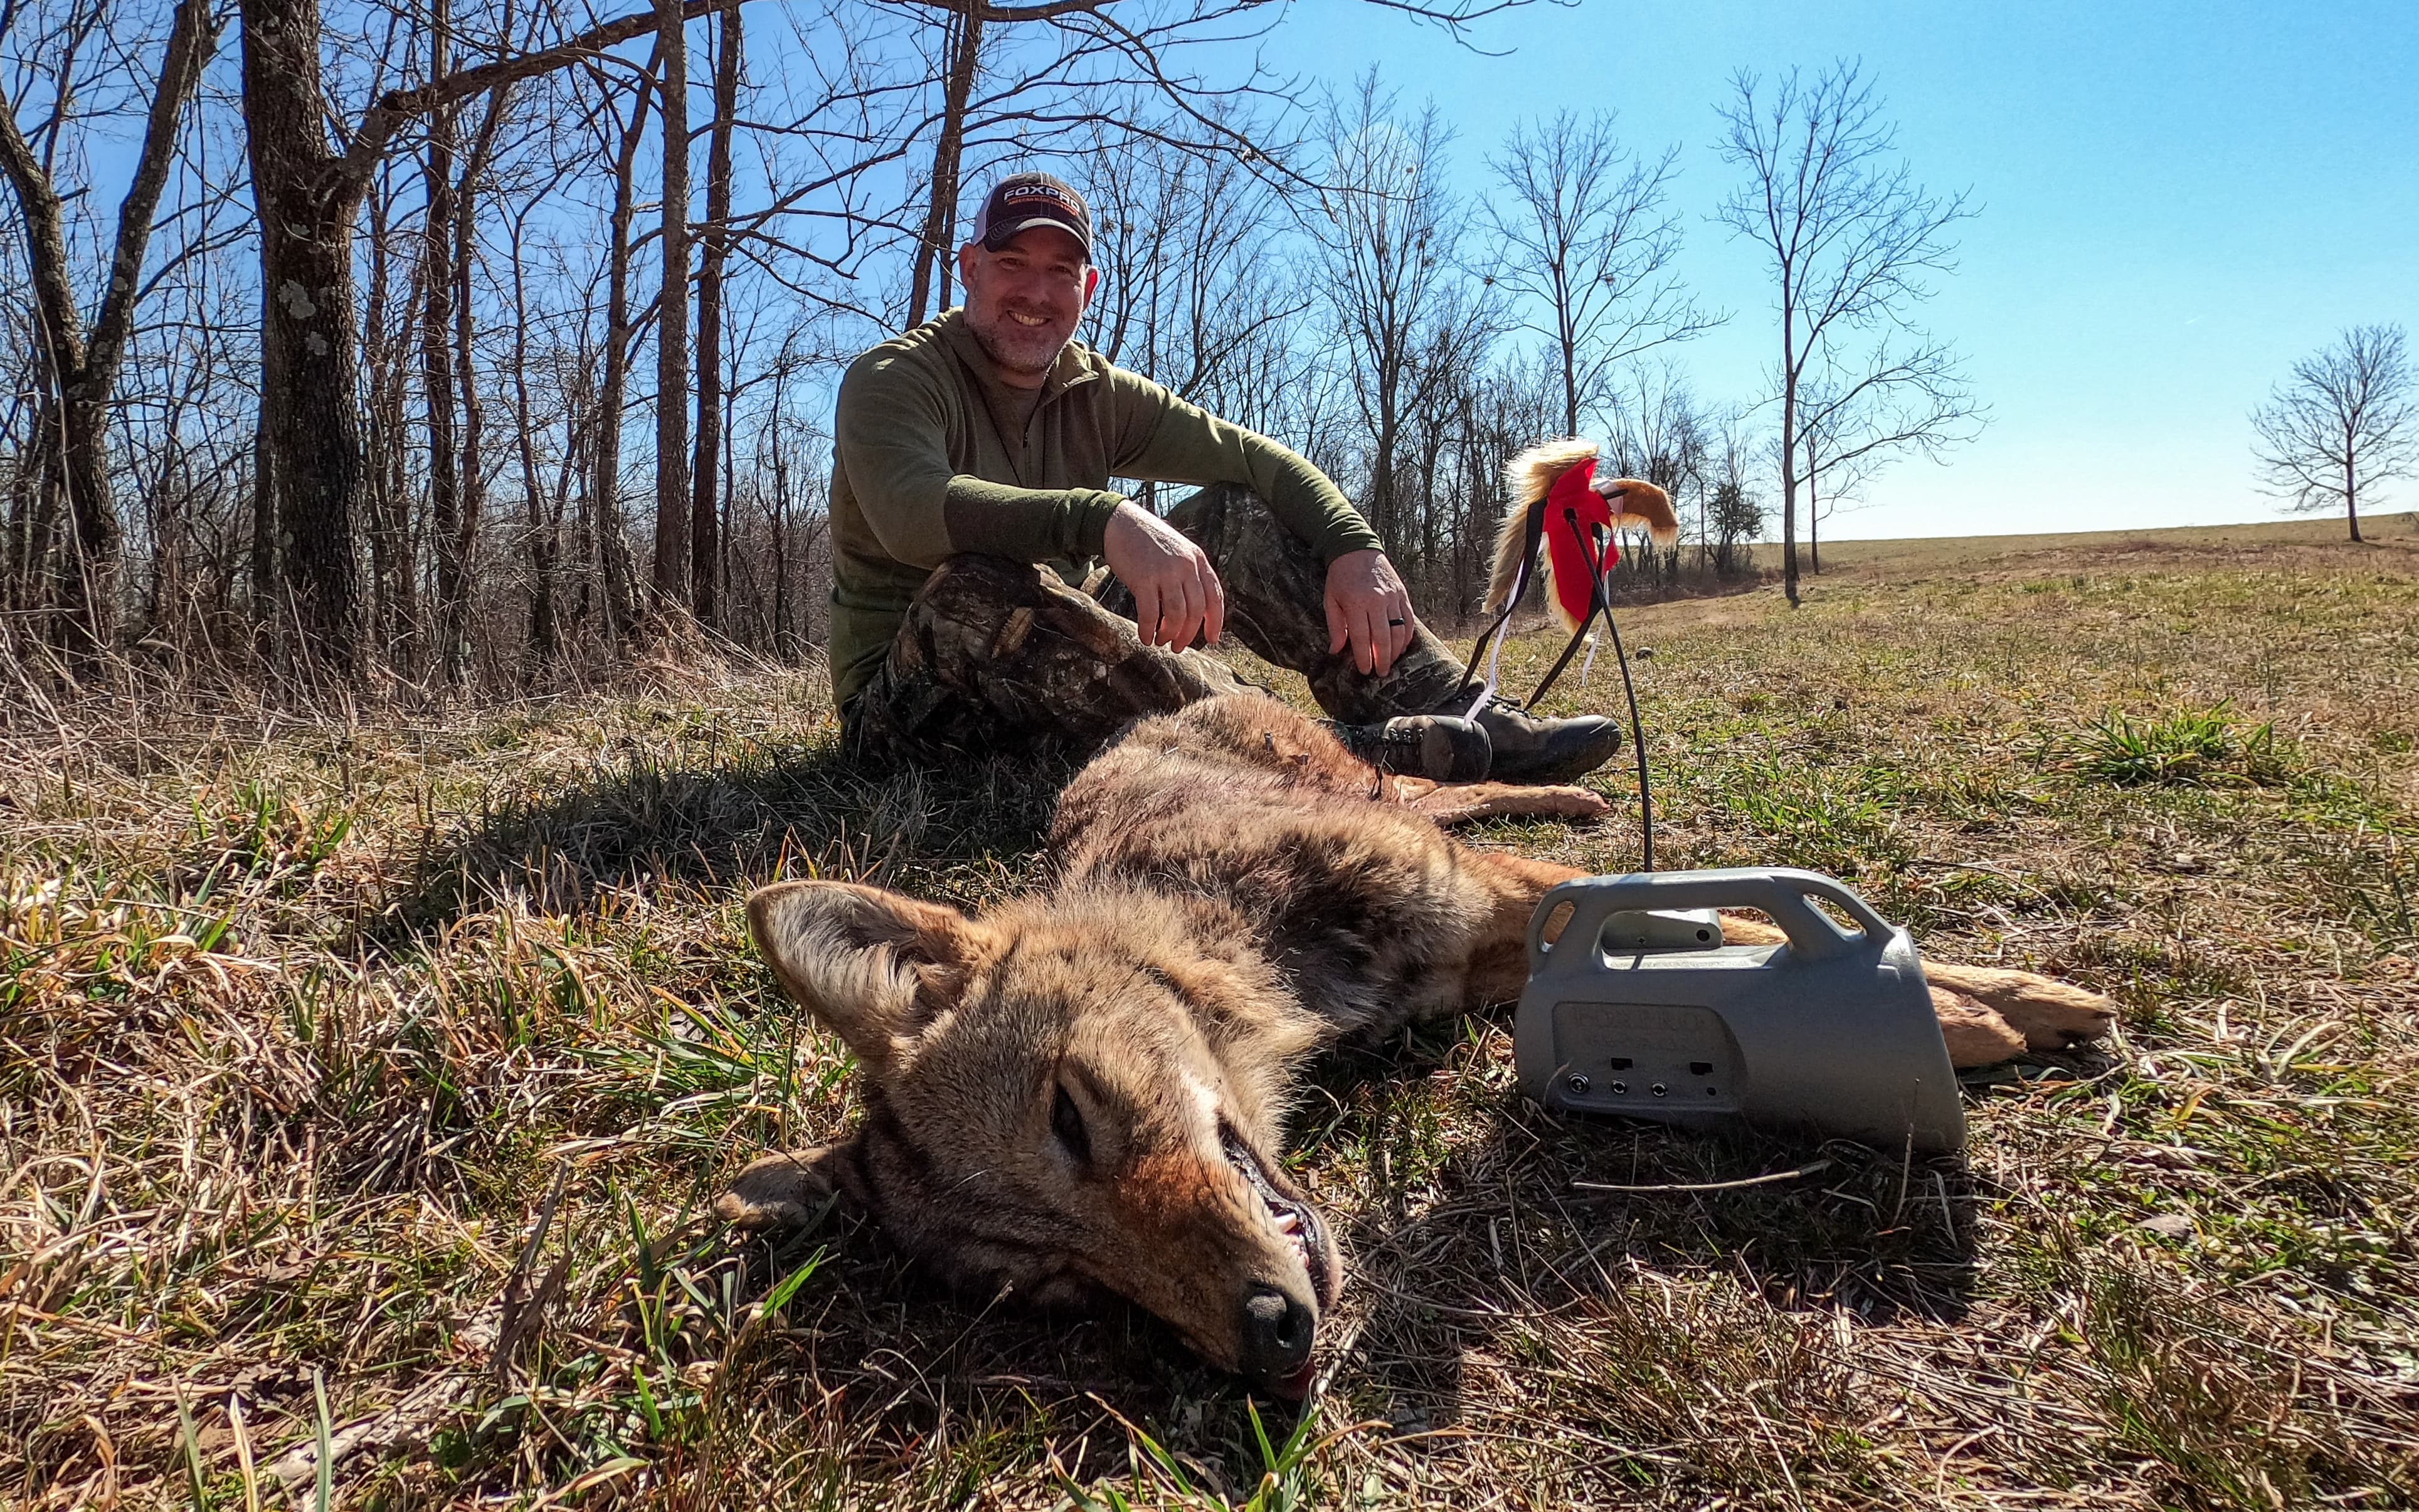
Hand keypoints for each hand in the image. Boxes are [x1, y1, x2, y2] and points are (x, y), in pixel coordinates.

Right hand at [1103, 500, 1224, 651]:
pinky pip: (1150, 614)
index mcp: (1197, 559)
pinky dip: (1149, 631)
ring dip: (1170, 634)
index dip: (1215, 622)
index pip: (1214, 596)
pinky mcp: (1143, 579)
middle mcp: (1185, 566)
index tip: (1211, 639)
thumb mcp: (1179, 550)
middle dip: (1188, 634)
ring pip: (1176, 615)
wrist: (1120, 522)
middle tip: (1179, 646)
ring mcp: (1165, 572)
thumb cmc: (1148, 540)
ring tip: (1162, 641)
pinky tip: (1145, 638)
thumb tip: (1195, 609)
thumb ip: (1190, 574)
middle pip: (1195, 610)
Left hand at [1324, 548, 1415, 676]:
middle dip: (1382, 659)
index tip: (1365, 671)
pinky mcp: (1402, 594)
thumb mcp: (1330, 600)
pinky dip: (1407, 635)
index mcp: (1356, 603)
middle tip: (1381, 673)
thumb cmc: (1340, 577)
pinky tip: (1401, 646)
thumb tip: (1335, 650)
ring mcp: (1392, 597)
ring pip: (1399, 630)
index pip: (1361, 637)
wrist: (1356, 549)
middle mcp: (1376, 601)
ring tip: (1390, 663)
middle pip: (1382, 638)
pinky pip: (1408, 619)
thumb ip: (1334, 626)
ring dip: (1396, 651)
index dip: (1364, 657)